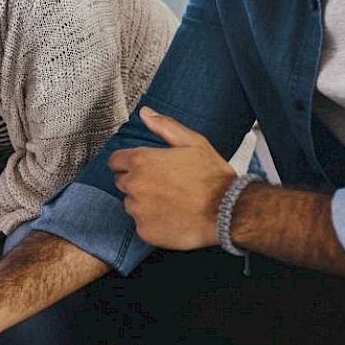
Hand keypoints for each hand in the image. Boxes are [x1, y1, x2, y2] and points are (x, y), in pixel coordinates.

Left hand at [107, 108, 237, 250]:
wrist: (228, 211)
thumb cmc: (213, 177)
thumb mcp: (193, 142)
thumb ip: (165, 126)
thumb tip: (145, 113)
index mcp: (141, 161)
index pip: (116, 161)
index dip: (129, 163)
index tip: (145, 168)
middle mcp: (135, 185)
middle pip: (122, 182)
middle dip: (138, 182)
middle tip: (164, 185)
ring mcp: (138, 210)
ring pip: (131, 204)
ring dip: (144, 202)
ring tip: (171, 201)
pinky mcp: (144, 231)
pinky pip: (141, 224)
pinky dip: (152, 222)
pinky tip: (172, 216)